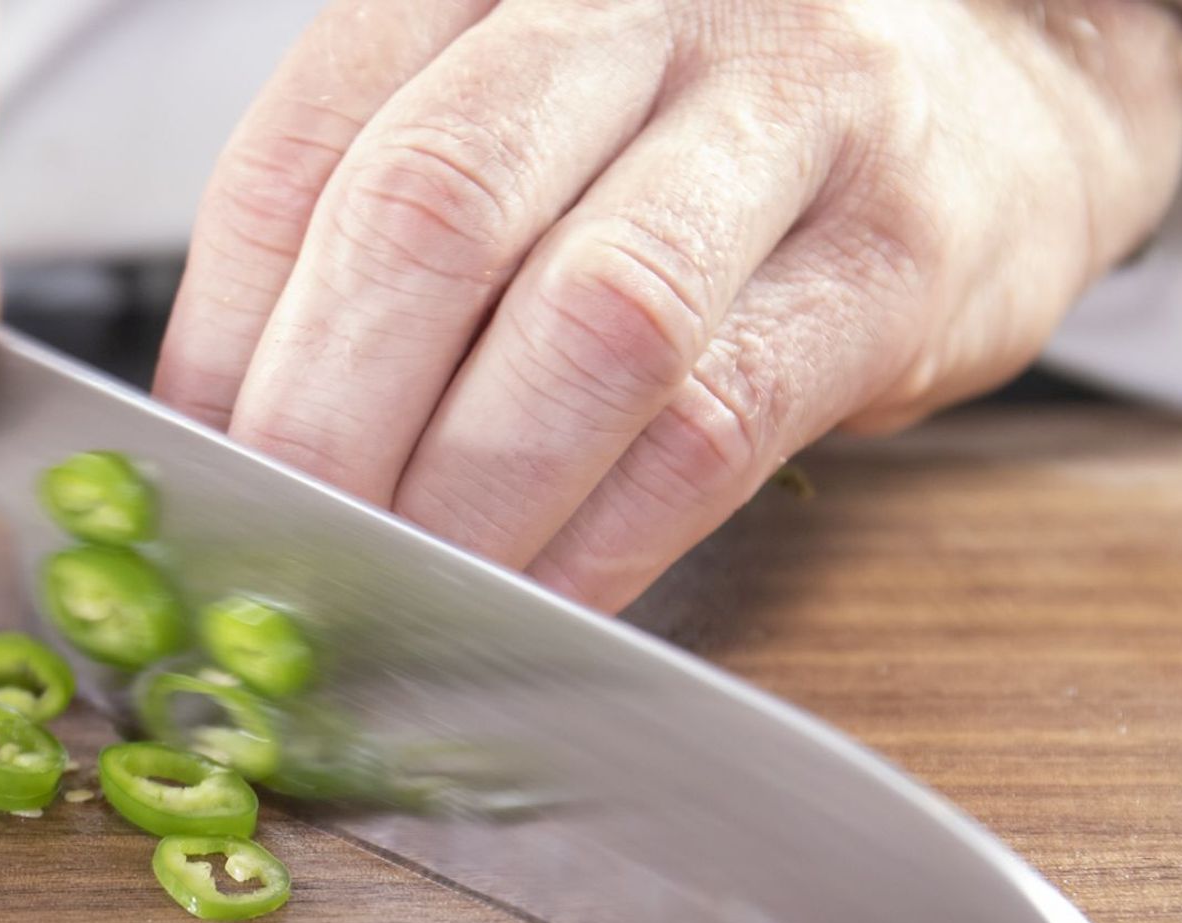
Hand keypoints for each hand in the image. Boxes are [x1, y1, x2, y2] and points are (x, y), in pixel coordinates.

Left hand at [156, 0, 1181, 610]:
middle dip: (327, 423)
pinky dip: (605, 538)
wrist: (985, 91)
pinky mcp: (894, 256)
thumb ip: (387, 233)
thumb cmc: (705, 131)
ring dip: (466, 497)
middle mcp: (633, 9)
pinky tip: (541, 603)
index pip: (303, 151)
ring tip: (402, 595)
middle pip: (428, 218)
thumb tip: (234, 434)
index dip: (228, 338)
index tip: (197, 471)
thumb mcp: (526, 120)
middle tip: (281, 555)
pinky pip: (716, 423)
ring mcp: (782, 115)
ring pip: (584, 322)